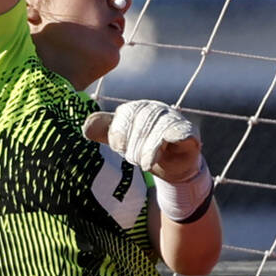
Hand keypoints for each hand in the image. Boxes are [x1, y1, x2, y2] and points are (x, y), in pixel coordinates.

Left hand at [83, 100, 201, 181]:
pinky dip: (172, 140)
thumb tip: (85, 125)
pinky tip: (165, 149)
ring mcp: (174, 119)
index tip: (119, 148)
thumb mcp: (122, 141)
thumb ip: (105, 131)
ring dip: (150, 149)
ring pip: (159, 129)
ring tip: (146, 163)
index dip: (119, 133)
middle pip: (142, 121)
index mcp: (138, 108)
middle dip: (135, 145)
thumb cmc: (145, 149)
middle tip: (134, 159)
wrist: (172, 166)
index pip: (125, 114)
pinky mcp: (189, 133)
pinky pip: (180, 133)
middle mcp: (156, 109)